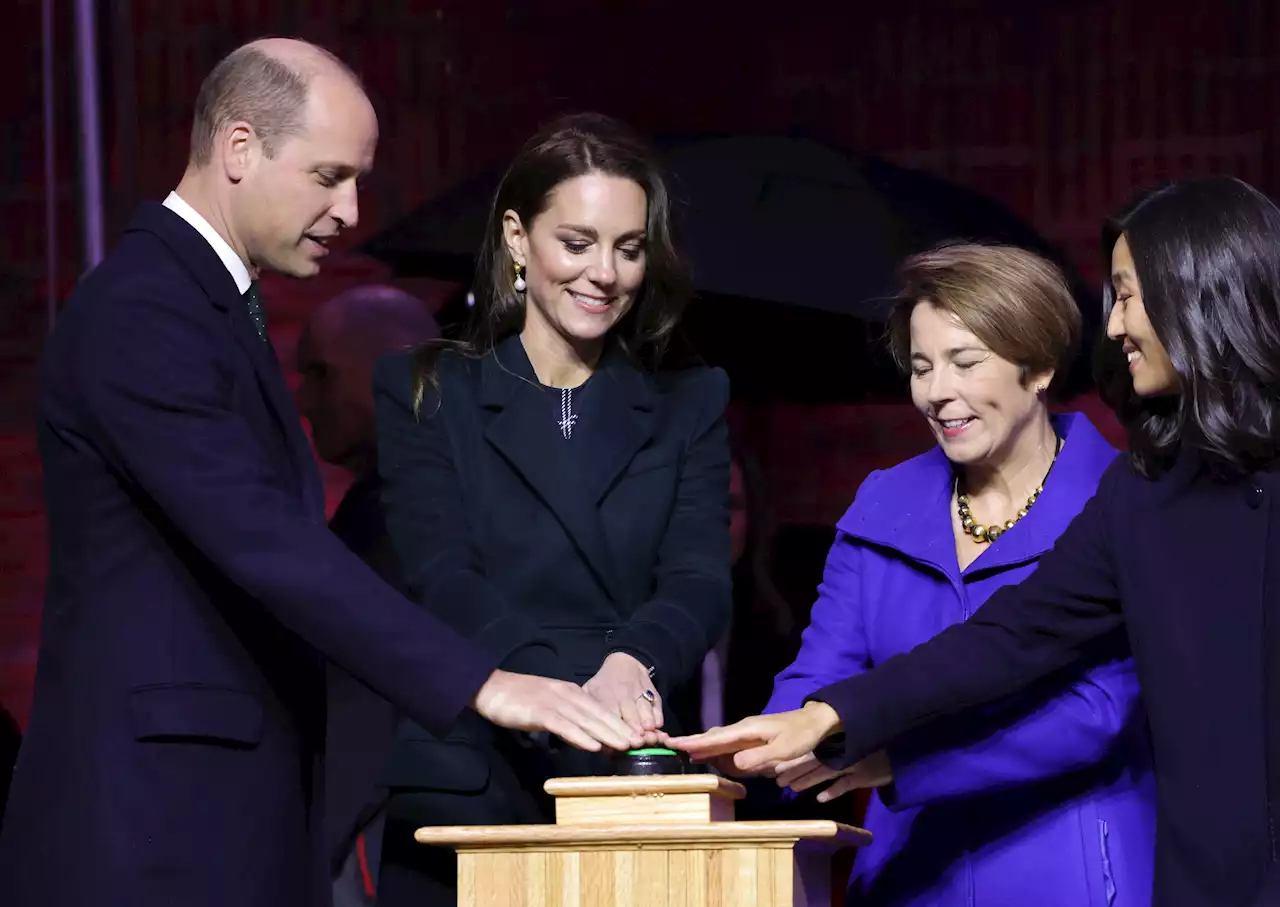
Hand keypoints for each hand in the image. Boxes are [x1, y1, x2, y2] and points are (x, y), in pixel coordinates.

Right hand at [472, 669, 640, 752]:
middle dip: (621, 728)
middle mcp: (567, 695)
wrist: (490, 687)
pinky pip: (564, 726)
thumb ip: (568, 716)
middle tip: (641, 742)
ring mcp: (554, 702)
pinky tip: (593, 746)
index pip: (600, 709)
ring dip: (607, 733)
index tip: (637, 735)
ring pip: (586, 720)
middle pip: (599, 714)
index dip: (619, 722)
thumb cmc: (518, 698)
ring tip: (625, 745)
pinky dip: (579, 736)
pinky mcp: (540, 712)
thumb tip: (587, 734)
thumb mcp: (548, 705)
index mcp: (571, 692)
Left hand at [583, 652, 663, 744]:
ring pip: (643, 708)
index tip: (615, 743)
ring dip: (646, 722)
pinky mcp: (652, 691)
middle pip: (628, 714)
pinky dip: (657, 714)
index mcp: (604, 696)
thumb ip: (585, 709)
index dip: (612, 729)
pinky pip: (656, 703)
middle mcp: (622, 694)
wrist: (625, 663)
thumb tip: (579, 732)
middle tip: (636, 743)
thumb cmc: (604, 685)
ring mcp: (638, 692)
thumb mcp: (589, 691)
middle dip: (632, 729)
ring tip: (649, 736)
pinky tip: (657, 725)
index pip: (608, 714)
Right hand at [665, 701, 843, 774]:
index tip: (675, 743)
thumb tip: (731, 763)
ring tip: (683, 752)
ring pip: (719, 740)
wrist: (817, 723)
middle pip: (713, 737)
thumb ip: (758, 757)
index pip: (716, 737)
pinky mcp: (753, 740)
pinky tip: (709, 755)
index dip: (695, 742)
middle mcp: (743, 730)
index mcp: (747, 730)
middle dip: (692, 742)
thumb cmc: (802, 735)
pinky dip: (716, 750)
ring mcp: (748, 734)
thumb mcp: (783, 750)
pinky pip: (730, 745)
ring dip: (702, 746)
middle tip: (669, 746)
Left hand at [775, 749, 892, 802]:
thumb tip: (802, 753)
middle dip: (795, 771)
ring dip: (808, 780)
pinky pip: (846, 784)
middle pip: (814, 761)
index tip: (775, 765)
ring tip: (792, 788)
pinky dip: (833, 791)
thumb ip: (830, 747)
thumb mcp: (850, 743)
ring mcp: (853, 763)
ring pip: (826, 772)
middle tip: (777, 780)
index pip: (810, 750)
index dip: (793, 758)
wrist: (898, 753)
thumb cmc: (870, 748)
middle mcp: (842, 752)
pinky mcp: (864, 776)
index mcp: (836, 743)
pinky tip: (819, 798)